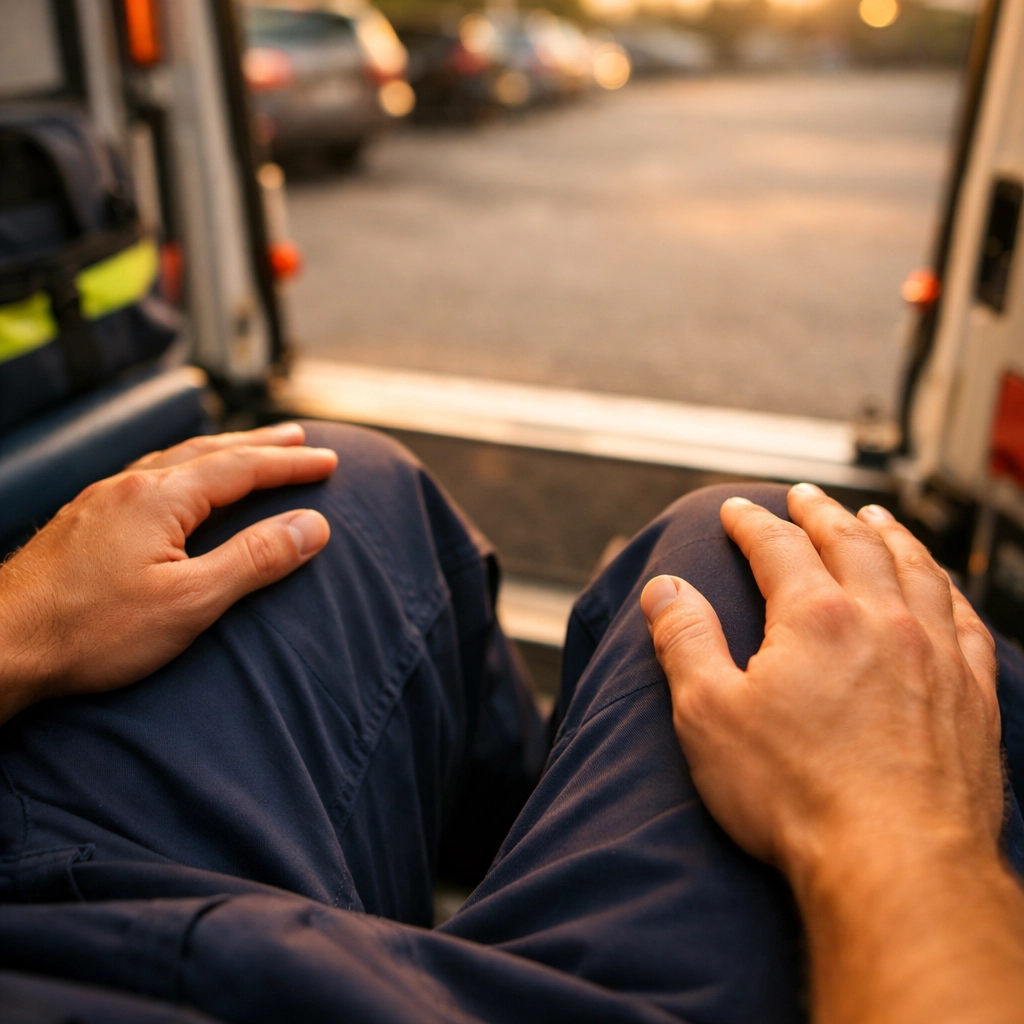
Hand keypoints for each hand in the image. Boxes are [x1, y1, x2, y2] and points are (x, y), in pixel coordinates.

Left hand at [0, 424, 336, 722]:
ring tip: (249, 450)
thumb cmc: (91, 632)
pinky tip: (182, 485)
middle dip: (260, 444)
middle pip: (209, 451)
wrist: (0, 647)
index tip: (330, 461)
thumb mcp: (190, 602)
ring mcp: (101, 502)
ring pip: (175, 460)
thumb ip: (255, 559)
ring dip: (222, 452)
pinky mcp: (84, 523)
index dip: (290, 463)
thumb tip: (313, 526)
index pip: (242, 467)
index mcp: (160, 498)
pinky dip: (185, 469)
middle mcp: (128, 487)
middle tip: (299, 437)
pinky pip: (148, 477)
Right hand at [641, 483, 1002, 883]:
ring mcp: (936, 655)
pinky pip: (965, 618)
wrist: (898, 866)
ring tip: (876, 518)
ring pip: (916, 569)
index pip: (778, 547)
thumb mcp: (709, 715)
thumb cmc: (801, 798)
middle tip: (806, 495)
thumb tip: (665, 589)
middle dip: (822, 513)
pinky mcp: (971, 696)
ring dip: (891, 535)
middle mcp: (883, 622)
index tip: (736, 510)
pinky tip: (942, 587)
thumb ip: (684, 640)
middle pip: (852, 543)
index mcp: (817, 619)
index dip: (751, 522)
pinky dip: (947, 587)